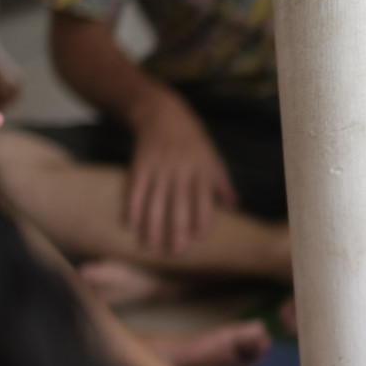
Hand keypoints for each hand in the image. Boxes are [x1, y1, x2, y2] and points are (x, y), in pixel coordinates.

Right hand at [127, 91, 234, 253]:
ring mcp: (160, 167)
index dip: (202, 218)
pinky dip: (133, 206)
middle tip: (176, 251)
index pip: (204, 199)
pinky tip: (130, 224)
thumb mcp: (214, 159)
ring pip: (156, 199)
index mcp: (202, 171)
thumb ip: (223, 184)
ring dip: (153, 224)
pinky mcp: (141, 163)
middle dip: (177, 228)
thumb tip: (235, 207)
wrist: (164, 114)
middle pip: (179, 203)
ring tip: (151, 245)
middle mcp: (181, 170)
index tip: (199, 238)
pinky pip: (135, 188)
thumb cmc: (194, 142)